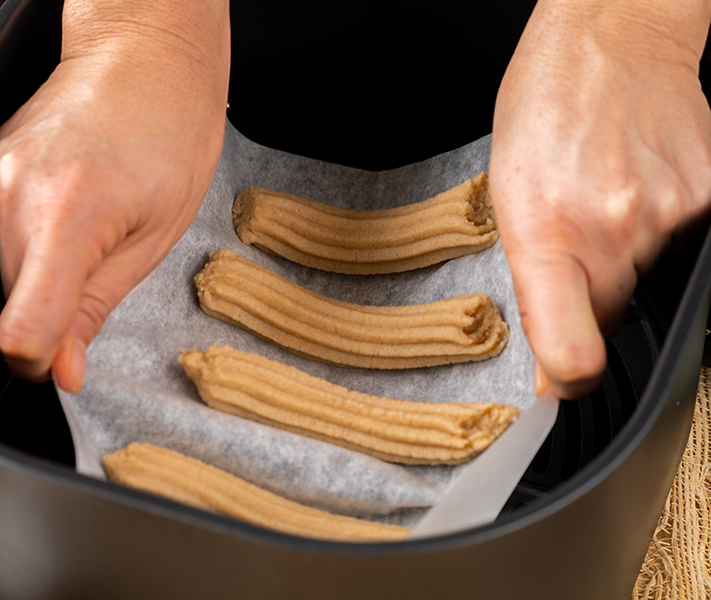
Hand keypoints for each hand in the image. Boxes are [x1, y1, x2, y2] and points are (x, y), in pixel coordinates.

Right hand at [0, 0, 228, 391]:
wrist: (142, 53)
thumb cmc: (170, 132)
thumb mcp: (156, 237)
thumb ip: (96, 309)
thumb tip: (62, 370)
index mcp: (69, 213)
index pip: (21, 330)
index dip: (43, 360)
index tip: (67, 356)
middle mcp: (12, 193)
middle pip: (12, 306)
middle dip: (54, 310)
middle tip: (105, 258)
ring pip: (3, 272)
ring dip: (43, 273)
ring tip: (92, 219)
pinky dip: (29, 241)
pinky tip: (67, 205)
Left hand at [490, 0, 710, 398]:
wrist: (610, 37)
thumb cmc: (543, 108)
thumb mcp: (508, 195)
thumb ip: (535, 277)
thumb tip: (556, 359)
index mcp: (545, 233)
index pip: (572, 349)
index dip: (569, 380)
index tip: (563, 386)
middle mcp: (612, 229)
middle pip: (609, 316)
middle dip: (589, 300)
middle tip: (574, 244)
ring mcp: (670, 212)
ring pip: (648, 280)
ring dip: (626, 258)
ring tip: (603, 198)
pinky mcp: (710, 196)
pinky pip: (685, 246)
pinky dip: (660, 232)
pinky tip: (638, 188)